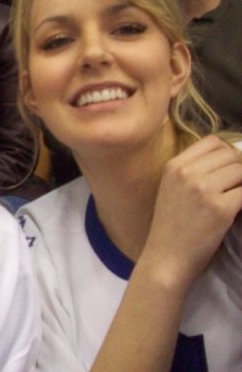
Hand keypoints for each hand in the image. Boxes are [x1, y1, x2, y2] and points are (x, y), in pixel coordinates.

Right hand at [142, 135, 241, 290]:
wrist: (166, 258)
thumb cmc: (171, 226)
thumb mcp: (172, 189)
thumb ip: (194, 171)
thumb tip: (232, 157)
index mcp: (174, 166)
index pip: (212, 141)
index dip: (226, 153)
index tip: (226, 171)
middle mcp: (187, 173)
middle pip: (230, 155)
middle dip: (238, 170)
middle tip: (232, 190)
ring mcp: (203, 190)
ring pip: (241, 171)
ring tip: (233, 201)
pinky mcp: (220, 208)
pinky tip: (236, 211)